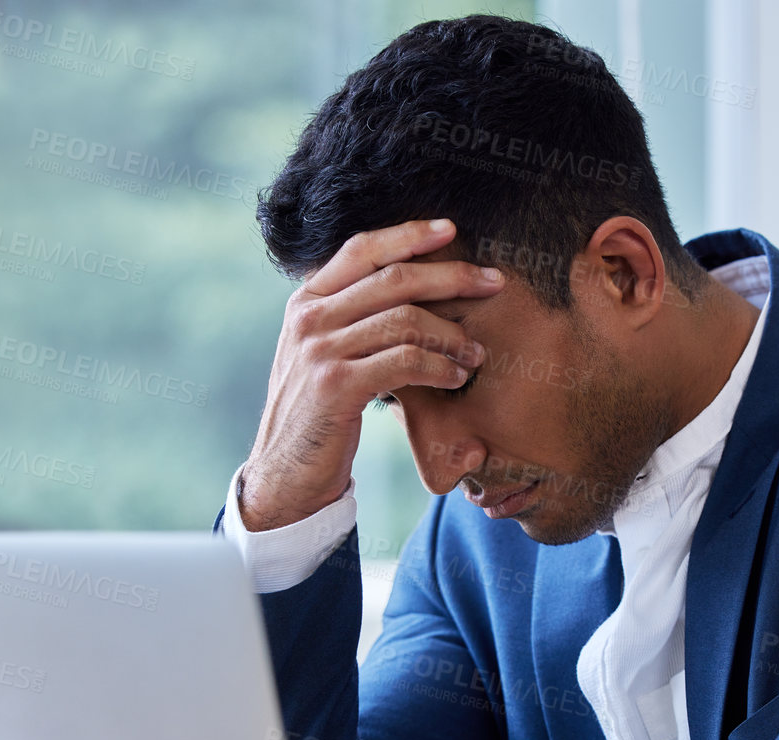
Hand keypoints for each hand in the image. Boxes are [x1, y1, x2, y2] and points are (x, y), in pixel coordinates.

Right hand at [237, 218, 504, 530]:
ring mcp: (320, 350)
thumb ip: (349, 318)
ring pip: (406, 320)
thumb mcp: (322, 354)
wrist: (285, 472)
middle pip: (394, 279)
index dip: (408, 234)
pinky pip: (405, 362)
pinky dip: (440, 366)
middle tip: (493, 283)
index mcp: (306, 300)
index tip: (451, 228)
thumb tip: (406, 285)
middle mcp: (309, 318)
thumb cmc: (318, 413)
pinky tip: (456, 376)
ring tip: (477, 353)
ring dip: (453, 334)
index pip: (362, 249)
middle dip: (452, 276)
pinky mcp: (337, 386)